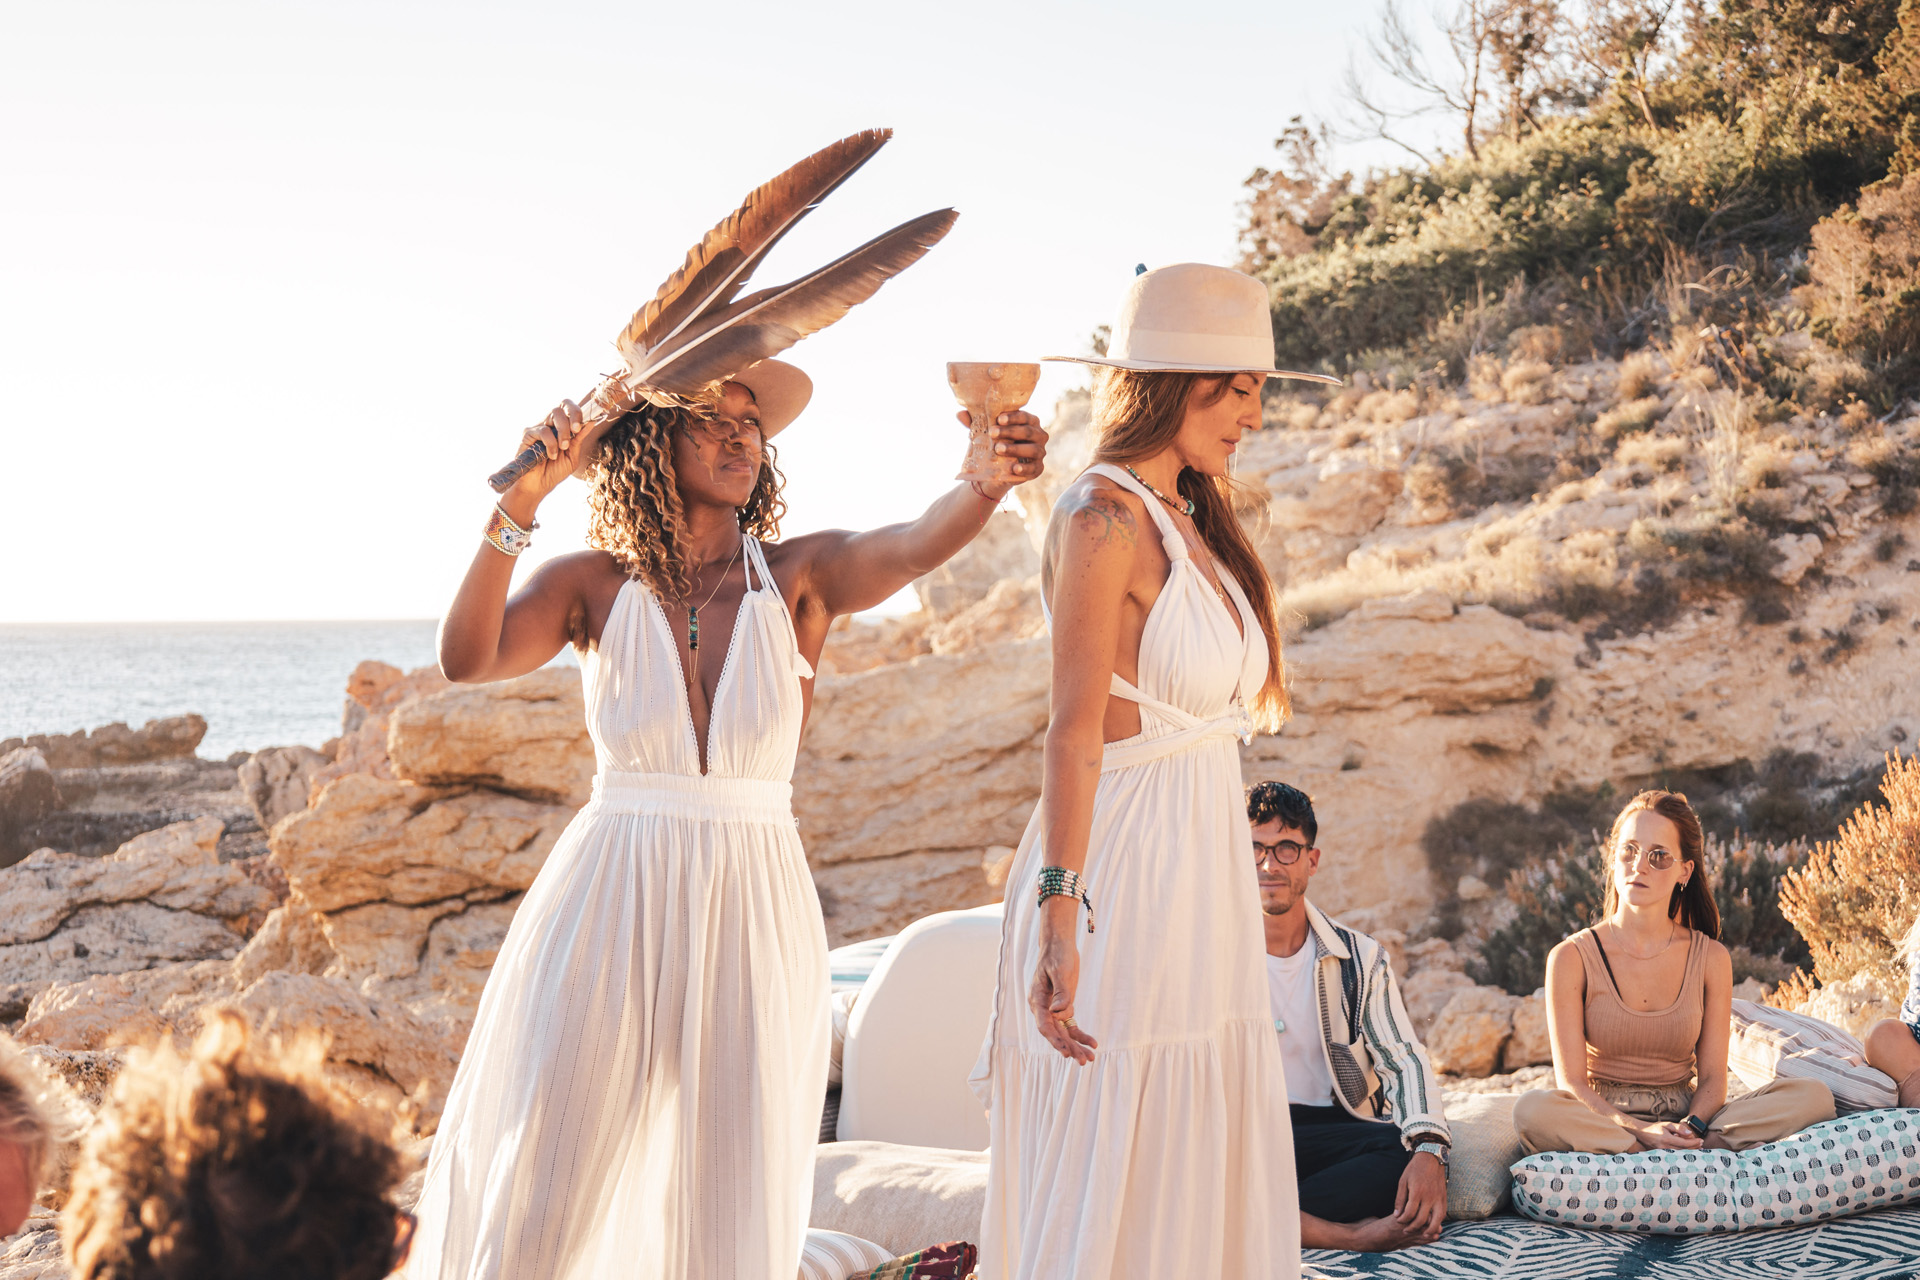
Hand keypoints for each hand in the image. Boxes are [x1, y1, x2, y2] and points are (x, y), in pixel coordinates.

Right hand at [506, 399, 611, 507]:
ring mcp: (539, 428)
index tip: (586, 422)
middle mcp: (550, 424)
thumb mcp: (573, 455)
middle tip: (575, 430)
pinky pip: (543, 430)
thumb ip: (579, 439)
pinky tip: (551, 455)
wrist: (539, 485)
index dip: (578, 411)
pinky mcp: (528, 434)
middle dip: (573, 417)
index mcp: (562, 428)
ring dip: (563, 432)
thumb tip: (590, 422)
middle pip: (562, 406)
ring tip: (563, 448)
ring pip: (554, 414)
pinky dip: (551, 443)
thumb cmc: (555, 471)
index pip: (569, 408)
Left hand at [959, 409, 1048, 495]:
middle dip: (1010, 432)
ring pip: (1033, 449)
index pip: (1024, 416)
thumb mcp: (984, 433)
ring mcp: (1040, 452)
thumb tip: (960, 414)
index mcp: (1029, 422)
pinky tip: (1014, 468)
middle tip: (992, 433)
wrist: (996, 470)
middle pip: (1028, 431)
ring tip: (998, 449)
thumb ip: (975, 423)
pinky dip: (1024, 468)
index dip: (1013, 417)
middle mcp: (1038, 435)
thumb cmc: (994, 443)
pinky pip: (1034, 468)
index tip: (998, 419)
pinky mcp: (1038, 469)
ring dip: (1015, 449)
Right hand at [1028, 904, 1096, 1063]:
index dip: (1056, 1040)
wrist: (1059, 943)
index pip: (1044, 1025)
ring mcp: (1052, 1008)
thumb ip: (1061, 993)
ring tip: (1090, 1058)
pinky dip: (1080, 1034)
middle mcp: (1043, 1007)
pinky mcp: (1063, 1006)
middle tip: (1083, 1060)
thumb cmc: (1058, 954)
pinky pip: (1070, 1024)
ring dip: (1076, 1044)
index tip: (1067, 1052)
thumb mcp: (1061, 971)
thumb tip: (1058, 1012)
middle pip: (1055, 1033)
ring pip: (1063, 1031)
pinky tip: (1092, 1043)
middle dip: (1069, 1047)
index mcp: (1037, 1000)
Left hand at [1392, 1151, 1446, 1237]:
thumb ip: (1400, 1199)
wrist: (1431, 1159)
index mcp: (1417, 1192)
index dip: (1403, 1220)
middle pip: (1421, 1220)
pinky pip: (1442, 1215)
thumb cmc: (1414, 1169)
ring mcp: (1438, 1199)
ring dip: (1428, 1231)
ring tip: (1421, 1235)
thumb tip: (1397, 1215)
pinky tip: (1431, 1226)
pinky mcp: (1444, 1199)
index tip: (1399, 1221)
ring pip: (1435, 1221)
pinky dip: (1437, 1223)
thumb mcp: (1403, 1181)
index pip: (1409, 1213)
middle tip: (1405, 1230)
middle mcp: (1429, 1197)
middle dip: (1412, 1228)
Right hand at [1629, 1118, 1703, 1149]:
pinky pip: (1675, 1154)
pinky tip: (1687, 1151)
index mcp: (1667, 1139)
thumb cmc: (1654, 1127)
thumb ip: (1678, 1128)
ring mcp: (1663, 1152)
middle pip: (1684, 1150)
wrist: (1641, 1132)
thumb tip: (1689, 1133)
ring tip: (1697, 1149)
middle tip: (1702, 1145)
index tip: (1701, 1140)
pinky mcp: (1662, 1154)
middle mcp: (1665, 1147)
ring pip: (1680, 1154)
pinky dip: (1683, 1152)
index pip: (1684, 1143)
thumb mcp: (1666, 1124)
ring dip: (1689, 1151)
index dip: (1694, 1142)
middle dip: (1694, 1148)